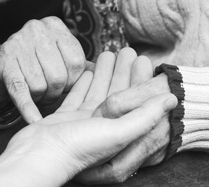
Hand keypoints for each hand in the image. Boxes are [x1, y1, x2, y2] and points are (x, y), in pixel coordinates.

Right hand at [0, 16, 87, 122]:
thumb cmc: (36, 63)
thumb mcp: (57, 55)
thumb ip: (81, 64)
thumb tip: (111, 75)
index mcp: (55, 25)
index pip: (76, 61)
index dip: (74, 81)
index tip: (67, 86)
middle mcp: (37, 29)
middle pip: (59, 75)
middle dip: (56, 92)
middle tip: (50, 94)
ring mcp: (18, 43)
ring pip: (40, 85)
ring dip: (40, 98)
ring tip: (38, 94)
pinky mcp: (4, 61)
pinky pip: (20, 90)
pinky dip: (28, 108)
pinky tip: (34, 120)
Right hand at [0, 50, 176, 186]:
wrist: (36, 157)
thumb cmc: (78, 149)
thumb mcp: (117, 132)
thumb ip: (145, 116)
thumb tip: (172, 99)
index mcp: (118, 136)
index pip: (134, 103)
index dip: (140, 80)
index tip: (144, 60)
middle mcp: (102, 131)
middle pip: (117, 95)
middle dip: (123, 72)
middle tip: (128, 50)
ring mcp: (82, 124)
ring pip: (98, 93)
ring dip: (105, 73)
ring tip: (109, 53)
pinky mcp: (64, 120)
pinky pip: (77, 96)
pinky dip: (84, 82)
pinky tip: (88, 70)